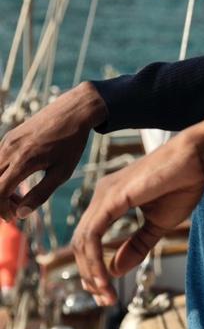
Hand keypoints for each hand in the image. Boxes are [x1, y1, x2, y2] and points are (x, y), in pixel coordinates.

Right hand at [0, 82, 107, 221]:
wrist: (72, 111)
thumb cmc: (71, 143)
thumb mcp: (62, 173)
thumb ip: (41, 194)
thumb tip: (22, 214)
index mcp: (23, 161)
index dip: (1, 209)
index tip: (12, 217)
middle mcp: (9, 150)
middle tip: (15, 210)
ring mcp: (6, 142)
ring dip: (0, 189)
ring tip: (19, 197)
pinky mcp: (7, 138)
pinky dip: (2, 175)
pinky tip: (18, 181)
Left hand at [71, 113, 203, 304]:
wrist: (196, 158)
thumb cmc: (182, 184)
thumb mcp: (157, 224)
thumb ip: (136, 245)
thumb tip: (114, 270)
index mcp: (109, 200)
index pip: (89, 239)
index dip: (93, 268)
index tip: (105, 292)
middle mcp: (101, 196)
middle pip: (80, 243)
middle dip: (89, 275)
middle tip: (103, 299)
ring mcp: (104, 195)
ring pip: (83, 241)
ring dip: (91, 273)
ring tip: (104, 294)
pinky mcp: (112, 198)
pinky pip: (93, 235)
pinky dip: (95, 260)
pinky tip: (104, 278)